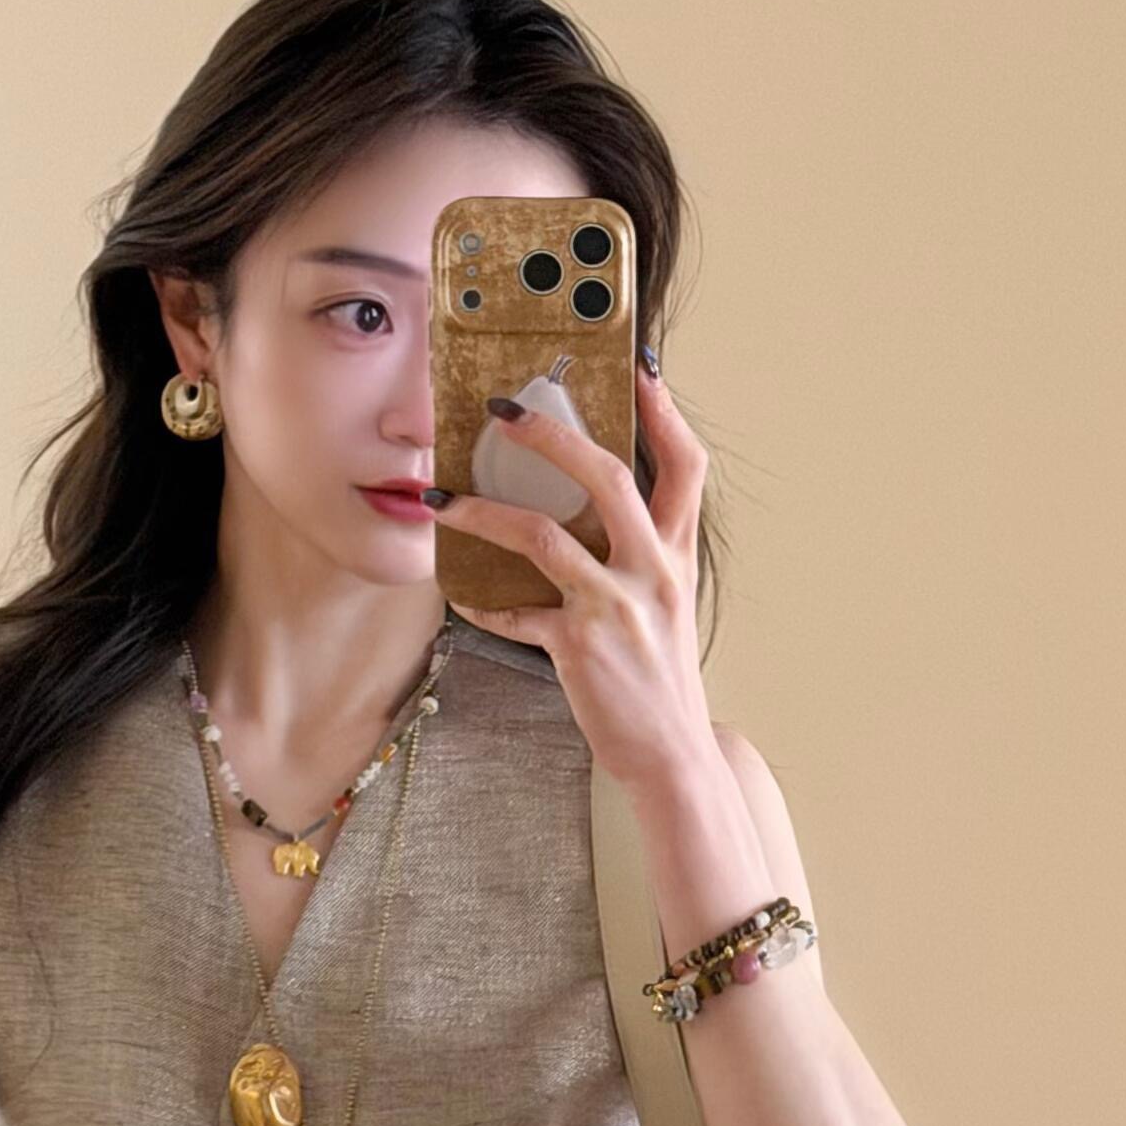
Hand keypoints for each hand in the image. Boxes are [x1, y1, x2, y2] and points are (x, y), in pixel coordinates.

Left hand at [436, 348, 719, 792]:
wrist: (671, 755)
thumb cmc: (660, 677)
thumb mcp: (667, 605)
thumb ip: (638, 555)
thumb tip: (583, 511)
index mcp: (676, 556)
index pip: (685, 468)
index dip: (666, 414)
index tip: (642, 370)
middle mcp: (652, 572)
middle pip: (608, 478)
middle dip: (553, 435)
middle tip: (504, 411)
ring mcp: (615, 607)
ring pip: (542, 536)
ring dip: (482, 510)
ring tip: (440, 497)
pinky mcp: (577, 646)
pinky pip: (514, 613)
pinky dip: (481, 604)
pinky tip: (461, 597)